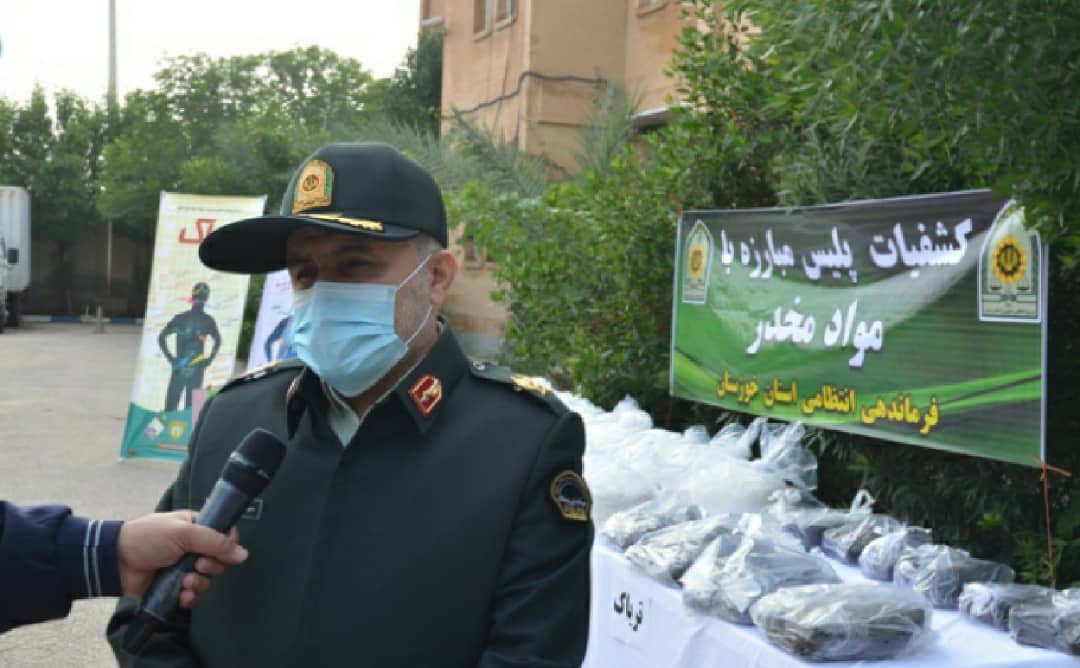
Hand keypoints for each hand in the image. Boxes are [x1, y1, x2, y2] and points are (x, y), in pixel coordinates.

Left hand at [117, 510, 248, 607]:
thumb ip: (215, 542)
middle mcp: (192, 547)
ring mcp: (183, 568)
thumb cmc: (148, 538)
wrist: (115, 560)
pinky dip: (189, 597)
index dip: (227, 547)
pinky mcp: (173, 586)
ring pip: (206, 580)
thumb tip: (244, 554)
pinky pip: (192, 595)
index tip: (220, 552)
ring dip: (199, 584)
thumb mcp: (183, 533)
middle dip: (210, 568)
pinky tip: (181, 596)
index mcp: (196, 527)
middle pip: (218, 562)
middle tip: (196, 566)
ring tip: (184, 582)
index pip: (224, 536)